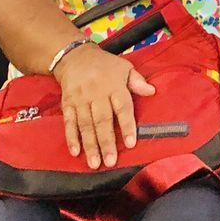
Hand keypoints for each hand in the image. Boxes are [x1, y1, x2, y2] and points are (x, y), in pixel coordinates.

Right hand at [54, 42, 155, 168]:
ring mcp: (80, 99)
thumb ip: (137, 81)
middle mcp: (97, 93)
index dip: (127, 125)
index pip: (122, 107)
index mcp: (114, 85)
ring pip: (86, 124)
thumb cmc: (105, 65)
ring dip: (90, 145)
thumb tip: (152, 91)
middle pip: (102, 120)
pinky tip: (75, 152)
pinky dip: (71, 137)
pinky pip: (69, 122)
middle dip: (106, 142)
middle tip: (110, 162)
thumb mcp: (124, 67)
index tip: (130, 144)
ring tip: (95, 164)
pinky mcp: (67, 103)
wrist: (75, 56)